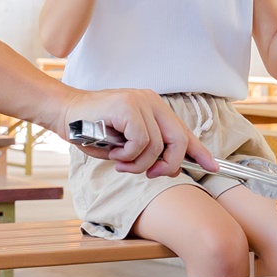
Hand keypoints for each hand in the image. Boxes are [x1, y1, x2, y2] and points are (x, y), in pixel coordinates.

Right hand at [59, 87, 217, 177]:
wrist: (64, 112)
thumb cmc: (92, 129)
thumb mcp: (125, 142)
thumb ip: (147, 150)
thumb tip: (167, 166)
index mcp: (154, 108)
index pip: (184, 131)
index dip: (200, 151)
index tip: (212, 167)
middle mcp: (152, 101)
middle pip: (179, 140)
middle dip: (169, 165)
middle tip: (151, 175)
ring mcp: (141, 102)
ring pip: (157, 146)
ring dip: (138, 163)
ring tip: (121, 162)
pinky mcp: (129, 107)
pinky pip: (141, 142)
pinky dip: (128, 156)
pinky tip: (114, 154)